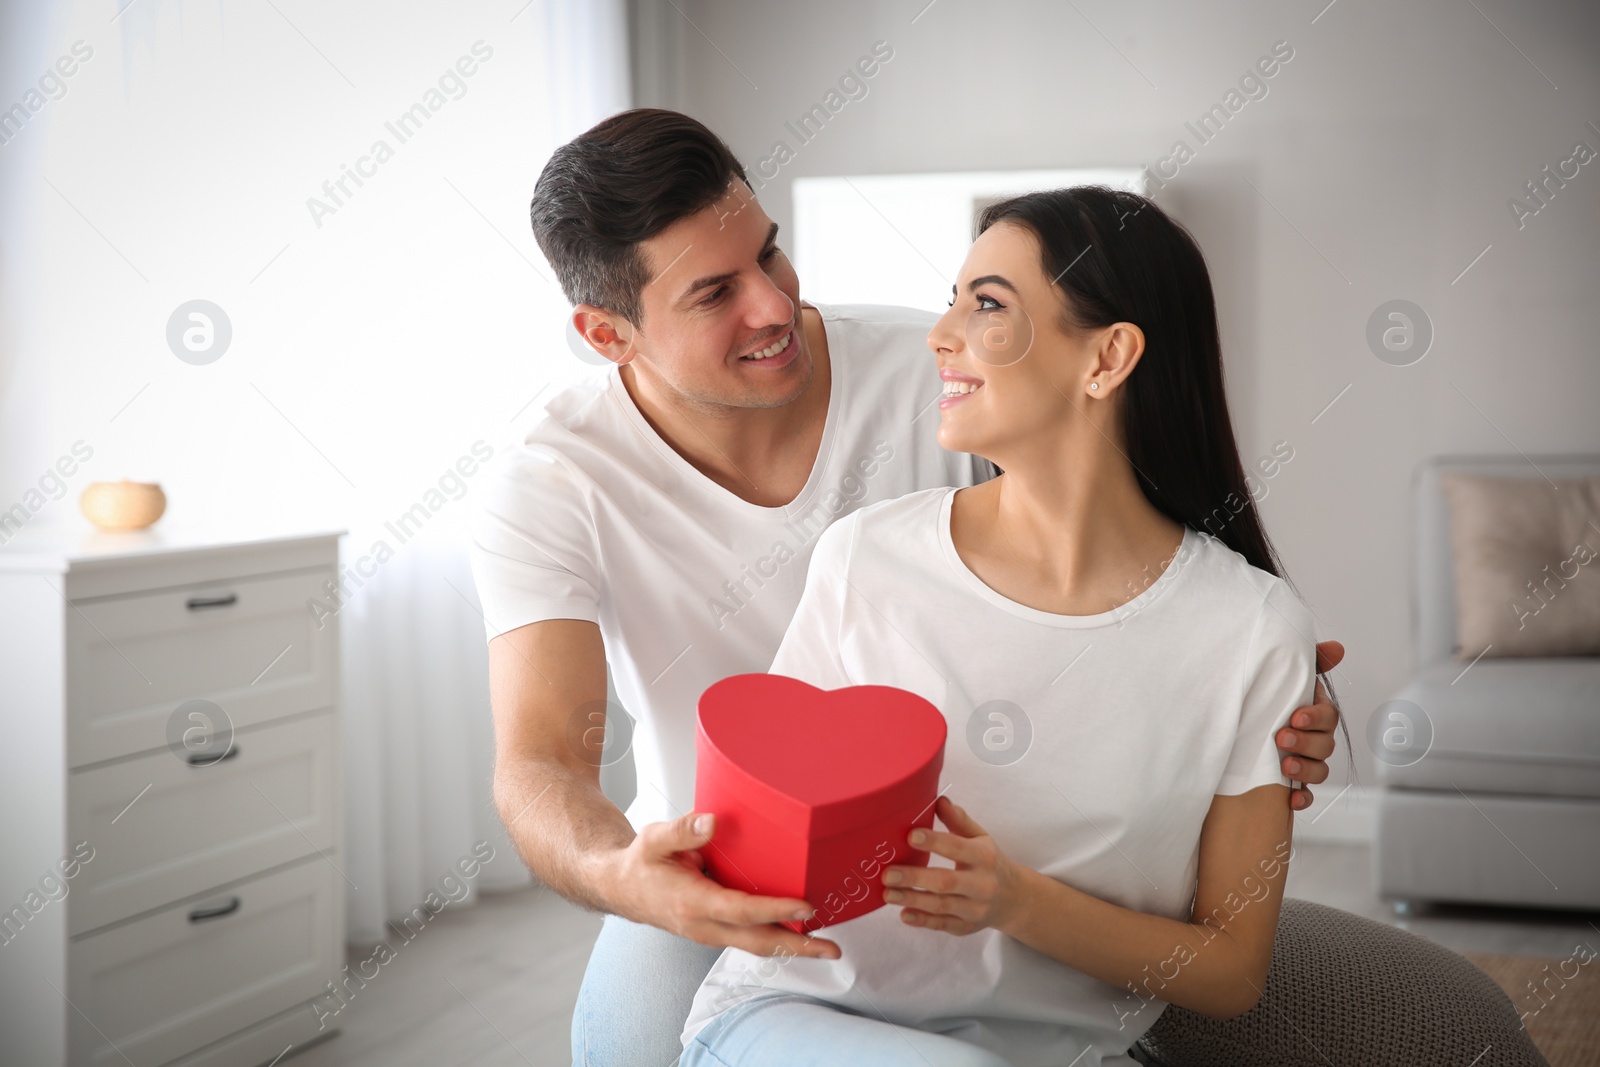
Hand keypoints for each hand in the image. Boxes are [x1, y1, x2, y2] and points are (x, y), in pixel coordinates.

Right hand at [601, 811, 839, 958]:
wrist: (621, 889)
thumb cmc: (641, 862)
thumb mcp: (654, 838)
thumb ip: (683, 830)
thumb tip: (712, 821)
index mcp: (691, 902)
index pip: (741, 911)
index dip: (776, 910)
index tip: (807, 906)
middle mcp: (704, 925)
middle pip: (758, 942)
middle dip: (797, 947)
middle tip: (833, 949)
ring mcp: (710, 933)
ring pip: (757, 946)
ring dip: (792, 948)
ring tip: (827, 947)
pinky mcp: (715, 932)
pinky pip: (750, 940)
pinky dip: (776, 940)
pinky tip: (798, 933)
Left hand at [880, 796, 1024, 935]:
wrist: (1014, 899)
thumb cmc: (989, 862)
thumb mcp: (980, 838)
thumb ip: (958, 820)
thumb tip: (938, 800)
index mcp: (984, 857)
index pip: (957, 848)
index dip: (934, 842)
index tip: (910, 836)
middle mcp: (981, 884)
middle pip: (945, 881)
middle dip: (915, 878)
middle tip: (887, 873)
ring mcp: (974, 908)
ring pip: (941, 905)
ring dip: (912, 900)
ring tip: (887, 893)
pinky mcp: (966, 926)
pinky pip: (942, 924)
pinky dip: (923, 921)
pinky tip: (904, 915)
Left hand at [1278, 640, 1344, 810]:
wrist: (1229, 730)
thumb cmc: (1261, 698)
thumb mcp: (1280, 676)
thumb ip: (1309, 661)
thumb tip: (1337, 648)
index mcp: (1312, 713)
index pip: (1327, 715)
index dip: (1314, 717)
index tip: (1294, 717)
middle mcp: (1312, 738)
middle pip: (1325, 744)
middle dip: (1305, 742)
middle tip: (1281, 738)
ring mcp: (1304, 762)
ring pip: (1320, 770)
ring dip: (1305, 770)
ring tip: (1284, 767)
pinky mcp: (1293, 785)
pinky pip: (1307, 796)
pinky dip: (1303, 799)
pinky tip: (1291, 800)